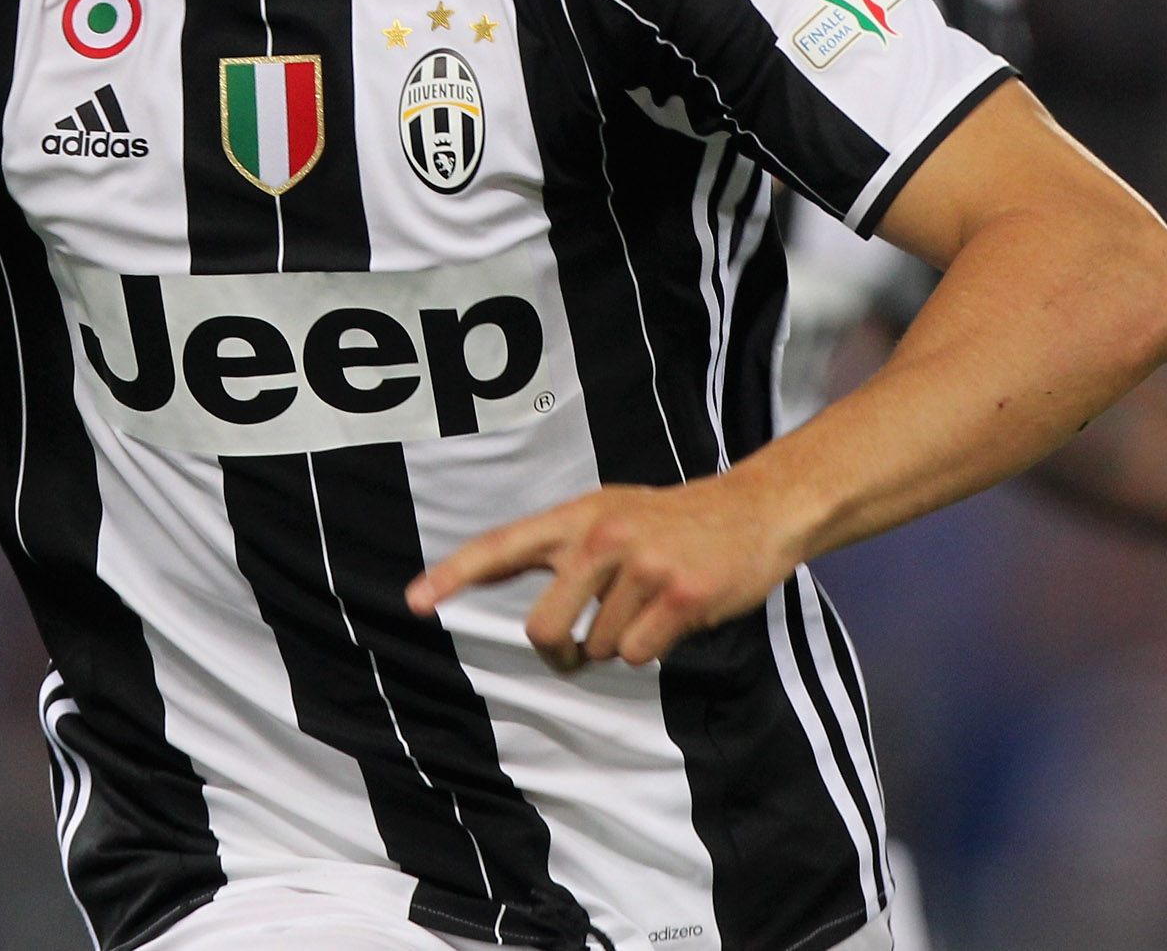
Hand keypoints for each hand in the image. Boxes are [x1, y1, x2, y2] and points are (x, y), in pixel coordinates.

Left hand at [407, 477, 798, 668]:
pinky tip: (676, 614)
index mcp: (576, 517)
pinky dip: (653, 648)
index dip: (452, 575)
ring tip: (650, 603)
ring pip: (598, 648)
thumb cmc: (671, 523)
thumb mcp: (608, 515)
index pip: (500, 546)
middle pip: (544, 627)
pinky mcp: (678, 596)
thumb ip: (562, 550)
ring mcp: (641, 565)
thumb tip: (518, 601)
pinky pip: (638, 655)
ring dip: (620, 642)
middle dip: (558, 652)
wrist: (752, 511)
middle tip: (576, 651)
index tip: (414, 601)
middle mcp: (601, 536)